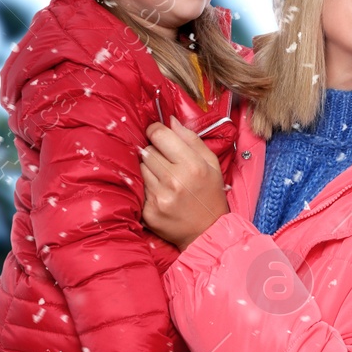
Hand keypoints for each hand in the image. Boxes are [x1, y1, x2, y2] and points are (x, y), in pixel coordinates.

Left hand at [141, 117, 228, 249]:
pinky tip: (161, 193)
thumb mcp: (211, 164)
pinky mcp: (148, 211)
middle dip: (154, 152)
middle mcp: (174, 181)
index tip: (157, 134)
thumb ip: (191, 139)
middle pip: (147, 151)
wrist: (207, 232)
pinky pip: (139, 188)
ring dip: (149, 169)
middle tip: (165, 161)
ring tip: (164, 178)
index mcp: (192, 166)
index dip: (156, 130)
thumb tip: (170, 120)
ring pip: (140, 168)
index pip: (159, 135)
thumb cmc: (211, 195)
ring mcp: (159, 197)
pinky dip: (147, 187)